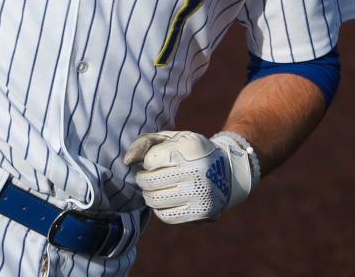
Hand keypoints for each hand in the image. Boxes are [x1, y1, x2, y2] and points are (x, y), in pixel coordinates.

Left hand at [123, 130, 259, 223]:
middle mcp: (198, 171)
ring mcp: (200, 193)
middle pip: (150, 181)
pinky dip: (159, 208)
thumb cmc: (191, 152)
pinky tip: (163, 200)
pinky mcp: (201, 212)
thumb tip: (126, 161)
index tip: (155, 160)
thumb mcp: (172, 138)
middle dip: (142, 179)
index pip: (151, 160)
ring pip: (155, 200)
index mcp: (190, 147)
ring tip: (152, 189)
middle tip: (146, 177)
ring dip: (148, 195)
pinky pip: (167, 216)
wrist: (227, 171)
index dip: (148, 161)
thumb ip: (146, 143)